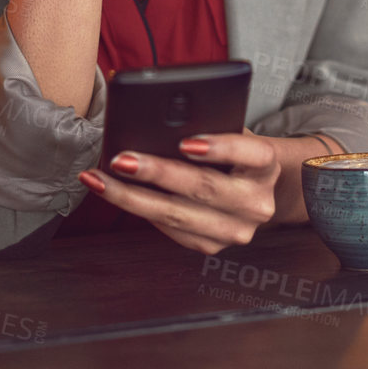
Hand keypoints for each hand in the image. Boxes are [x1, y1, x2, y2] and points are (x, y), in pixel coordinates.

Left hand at [79, 132, 279, 253]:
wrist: (259, 188)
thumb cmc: (237, 152)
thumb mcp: (235, 132)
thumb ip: (210, 127)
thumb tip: (159, 123)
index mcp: (266, 165)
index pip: (248, 152)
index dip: (218, 148)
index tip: (184, 141)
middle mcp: (256, 202)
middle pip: (202, 188)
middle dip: (156, 173)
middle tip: (121, 159)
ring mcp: (236, 230)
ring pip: (177, 215)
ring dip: (132, 197)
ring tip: (101, 180)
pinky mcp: (213, 246)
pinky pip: (170, 230)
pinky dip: (140, 210)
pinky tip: (116, 194)